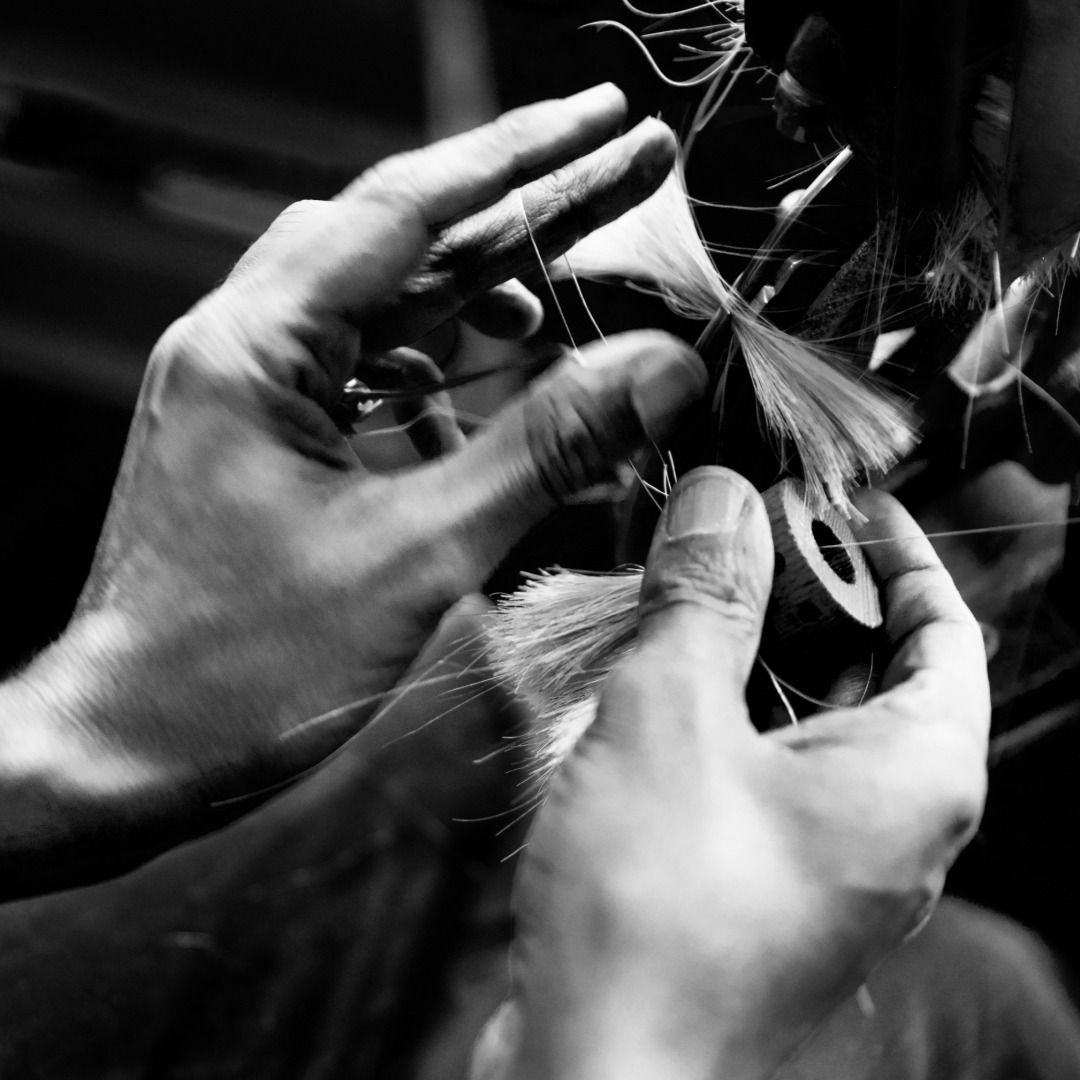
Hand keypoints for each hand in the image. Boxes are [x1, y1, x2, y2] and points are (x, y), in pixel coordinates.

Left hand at [0, 86, 705, 893]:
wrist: (128, 750)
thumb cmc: (243, 667)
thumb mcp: (419, 554)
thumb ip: (546, 450)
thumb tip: (657, 370)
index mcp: (255, 348)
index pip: (407, 209)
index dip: (522, 156)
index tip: (609, 120)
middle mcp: (240, 345)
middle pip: (403, 243)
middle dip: (521, 210)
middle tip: (625, 172)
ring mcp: (246, 389)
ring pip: (383, 304)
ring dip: (479, 292)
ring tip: (568, 290)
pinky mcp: (260, 435)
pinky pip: (361, 366)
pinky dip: (434, 362)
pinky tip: (485, 378)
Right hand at [491, 468, 988, 1079]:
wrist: (592, 1075)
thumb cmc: (655, 914)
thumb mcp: (674, 717)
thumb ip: (704, 598)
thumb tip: (723, 497)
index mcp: (916, 777)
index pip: (944, 627)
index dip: (893, 551)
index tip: (833, 498)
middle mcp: (888, 823)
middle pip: (872, 667)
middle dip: (803, 592)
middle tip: (731, 532)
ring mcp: (822, 859)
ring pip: (803, 720)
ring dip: (745, 651)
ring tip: (675, 596)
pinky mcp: (756, 881)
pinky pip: (755, 769)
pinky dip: (715, 714)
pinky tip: (644, 686)